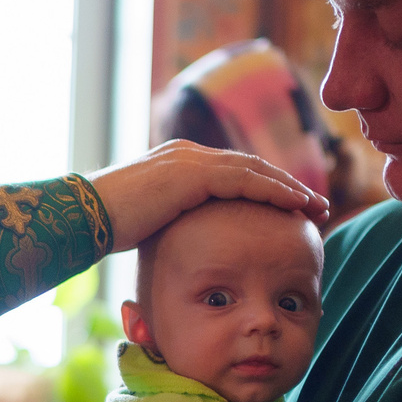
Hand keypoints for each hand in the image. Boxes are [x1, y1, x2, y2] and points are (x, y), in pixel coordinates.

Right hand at [90, 139, 329, 250]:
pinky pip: (245, 181)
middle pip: (251, 168)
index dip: (265, 190)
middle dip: (286, 187)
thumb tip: (186, 247)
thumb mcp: (149, 224)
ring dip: (289, 189)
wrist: (84, 216)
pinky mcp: (192, 174)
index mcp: (180, 165)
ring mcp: (191, 161)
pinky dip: (274, 191)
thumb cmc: (106, 227)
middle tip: (316, 206)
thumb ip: (173, 224)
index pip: (234, 174)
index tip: (290, 209)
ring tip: (316, 207)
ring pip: (254, 172)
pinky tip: (296, 205)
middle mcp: (188, 155)